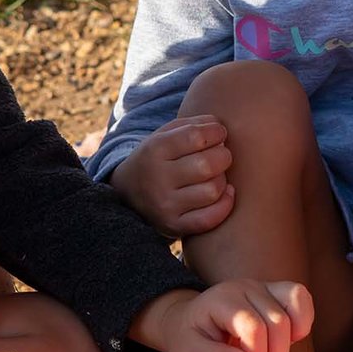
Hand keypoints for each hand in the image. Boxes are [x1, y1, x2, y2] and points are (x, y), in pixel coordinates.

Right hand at [114, 116, 234, 235]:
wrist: (127, 196)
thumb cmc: (158, 159)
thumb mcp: (165, 135)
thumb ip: (193, 125)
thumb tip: (220, 127)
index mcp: (153, 151)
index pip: (195, 136)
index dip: (216, 131)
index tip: (219, 133)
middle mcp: (157, 180)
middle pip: (207, 164)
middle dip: (223, 156)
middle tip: (221, 155)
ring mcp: (164, 206)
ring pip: (213, 191)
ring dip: (222, 180)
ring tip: (216, 175)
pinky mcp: (173, 227)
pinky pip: (211, 218)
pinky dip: (225, 204)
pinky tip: (224, 193)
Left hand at [134, 281, 315, 351]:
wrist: (188, 320)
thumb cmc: (190, 338)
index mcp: (222, 300)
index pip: (254, 327)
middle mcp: (245, 287)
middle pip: (278, 321)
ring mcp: (263, 286)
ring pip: (295, 307)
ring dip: (289, 342)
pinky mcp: (276, 291)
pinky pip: (302, 298)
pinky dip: (302, 323)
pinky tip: (286, 341)